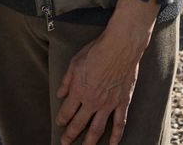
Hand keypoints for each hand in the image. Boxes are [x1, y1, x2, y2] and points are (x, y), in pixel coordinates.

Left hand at [55, 20, 149, 144]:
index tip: (59, 124)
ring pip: (97, 129)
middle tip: (65, 143)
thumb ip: (67, 81)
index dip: (62, 119)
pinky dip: (116, 136)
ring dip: (90, 142)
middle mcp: (92, 101)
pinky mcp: (122, 102)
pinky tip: (113, 144)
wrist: (120, 47)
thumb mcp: (74, 62)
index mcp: (79, 91)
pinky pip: (119, 123)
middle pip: (79, 124)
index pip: (67, 111)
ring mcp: (108, 104)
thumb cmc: (97, 51)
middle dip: (70, 135)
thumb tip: (60, 94)